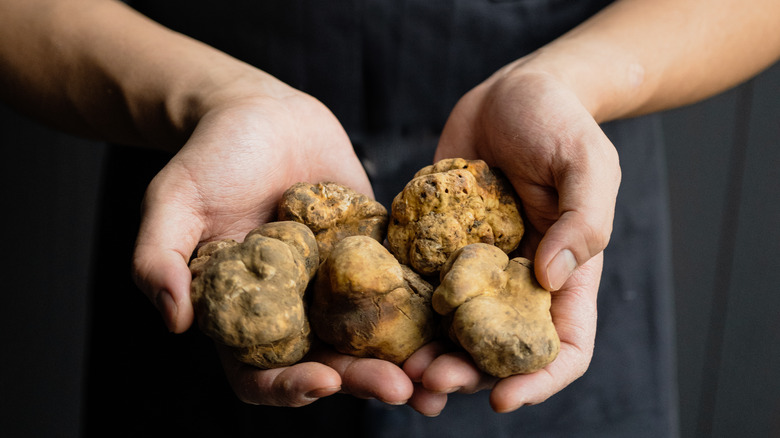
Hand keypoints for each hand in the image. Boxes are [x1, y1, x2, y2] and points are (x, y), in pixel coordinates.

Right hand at [131, 82, 413, 405]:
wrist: (262, 113)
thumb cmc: (209, 156)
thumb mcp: (172, 202)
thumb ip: (160, 259)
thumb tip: (172, 320)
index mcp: (246, 314)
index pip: (261, 371)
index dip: (289, 386)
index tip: (321, 381)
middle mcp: (296, 309)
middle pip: (331, 362)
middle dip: (365, 380)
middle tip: (401, 389)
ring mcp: (338, 284)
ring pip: (374, 335)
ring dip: (408, 360)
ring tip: (441, 376)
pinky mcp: (375, 253)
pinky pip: (404, 285)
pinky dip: (429, 308)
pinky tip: (457, 321)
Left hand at [405, 62, 620, 413]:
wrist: (511, 91)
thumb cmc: (559, 121)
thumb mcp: (586, 162)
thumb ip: (583, 219)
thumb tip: (551, 278)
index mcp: (565, 273)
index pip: (564, 346)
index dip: (538, 381)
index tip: (502, 399)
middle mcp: (517, 279)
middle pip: (497, 349)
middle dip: (466, 374)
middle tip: (428, 381)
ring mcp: (474, 264)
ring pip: (452, 329)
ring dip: (428, 354)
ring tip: (397, 367)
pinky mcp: (437, 243)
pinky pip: (417, 285)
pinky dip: (401, 311)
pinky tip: (375, 321)